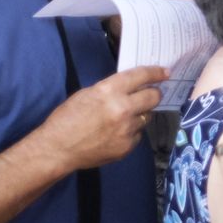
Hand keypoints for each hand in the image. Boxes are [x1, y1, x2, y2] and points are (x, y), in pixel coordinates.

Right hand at [35, 65, 167, 172]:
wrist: (56, 150)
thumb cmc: (67, 118)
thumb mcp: (88, 94)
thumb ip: (112, 89)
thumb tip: (132, 86)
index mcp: (110, 91)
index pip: (142, 76)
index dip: (156, 72)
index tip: (166, 73)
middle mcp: (122, 108)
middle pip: (153, 97)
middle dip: (154, 94)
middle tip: (151, 94)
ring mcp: (126, 129)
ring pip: (146, 117)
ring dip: (139, 115)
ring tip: (123, 119)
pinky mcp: (127, 146)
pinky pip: (137, 134)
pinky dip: (130, 132)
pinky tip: (116, 134)